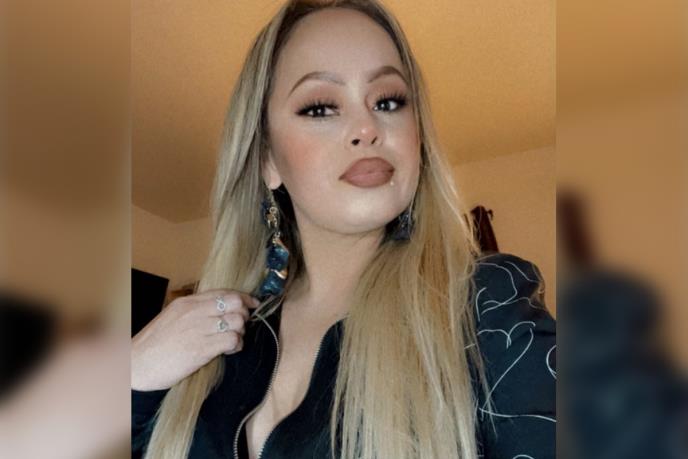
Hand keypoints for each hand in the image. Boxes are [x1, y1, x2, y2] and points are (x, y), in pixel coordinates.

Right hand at [131, 289, 259, 390]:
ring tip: (233, 341)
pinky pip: (232, 340)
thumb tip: (218, 311)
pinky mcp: (202, 348)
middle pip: (235, 303)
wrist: (136, 365)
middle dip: (244, 314)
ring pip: (237, 321)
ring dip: (241, 332)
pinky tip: (229, 351)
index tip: (253, 304)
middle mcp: (194, 311)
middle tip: (240, 326)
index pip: (224, 292)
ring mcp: (199, 329)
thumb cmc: (154, 345)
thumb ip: (194, 312)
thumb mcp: (173, 318)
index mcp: (187, 302)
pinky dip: (236, 345)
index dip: (244, 298)